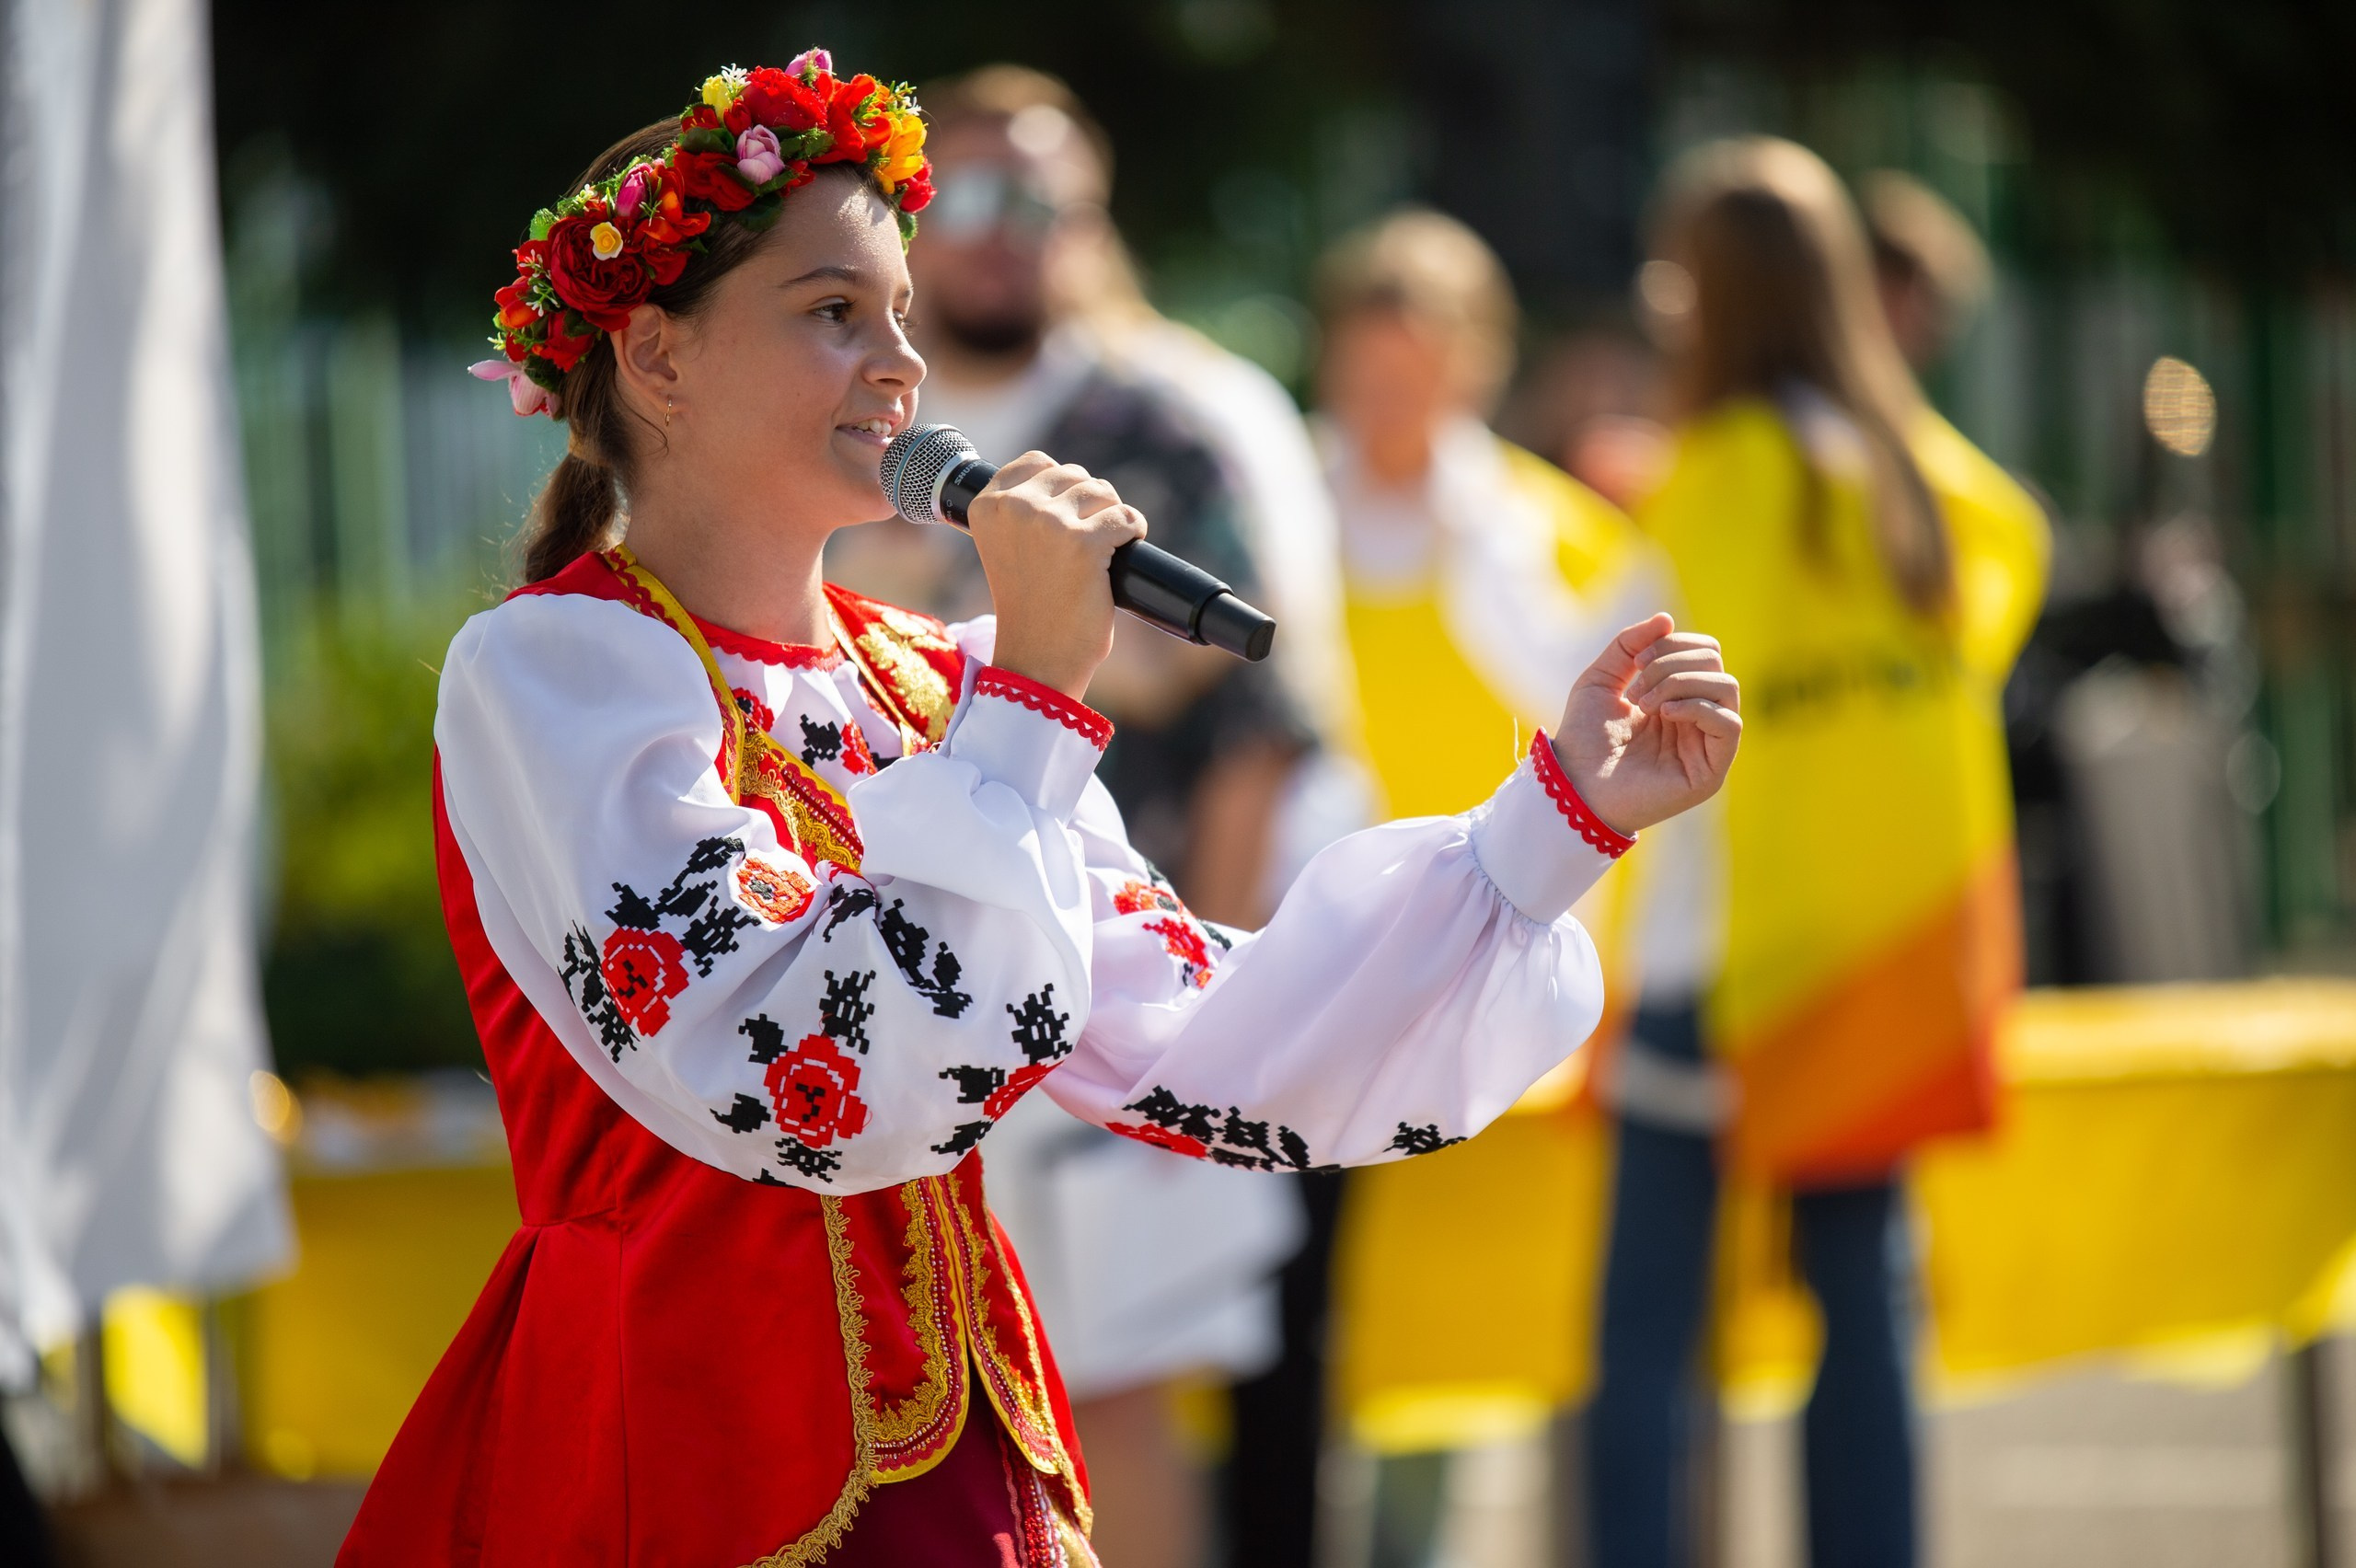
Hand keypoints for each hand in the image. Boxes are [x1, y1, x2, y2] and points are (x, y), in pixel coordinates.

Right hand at [968, 453, 1147, 700]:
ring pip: (1102, 492)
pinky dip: (1133, 531)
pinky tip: (1124, 551)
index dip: (1060, 486)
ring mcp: (1049, 523)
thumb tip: (1073, 480)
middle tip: (1085, 543)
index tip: (1063, 516)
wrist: (1036, 660)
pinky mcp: (1085, 544)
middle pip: (1074, 475)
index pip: (1037, 462)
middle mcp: (1014, 507)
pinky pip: (1126, 518)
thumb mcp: (1008, 546)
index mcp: (986, 506)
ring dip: (1110, 517)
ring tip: (1102, 550)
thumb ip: (1025, 511)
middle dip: (1088, 503)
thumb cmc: (1028, 607)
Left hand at [1553, 613, 1740, 834]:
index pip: (1706, 653)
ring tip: (1645, 703)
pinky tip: (1665, 714)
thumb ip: (1629, 645)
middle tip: (1636, 688)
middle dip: (1672, 664)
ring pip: (1727, 689)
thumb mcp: (1601, 678)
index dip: (1675, 644)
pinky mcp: (1710, 772)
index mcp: (1678, 698)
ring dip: (1681, 683)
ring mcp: (1707, 746)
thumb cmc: (1583, 739)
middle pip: (1716, 665)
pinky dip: (1698, 707)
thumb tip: (1667, 618)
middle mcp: (1697, 720)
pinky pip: (1730, 724)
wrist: (1572, 785)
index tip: (1637, 660)